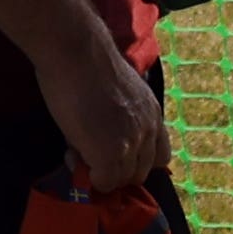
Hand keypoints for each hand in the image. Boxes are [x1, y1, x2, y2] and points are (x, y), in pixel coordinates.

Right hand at [47, 40, 173, 200]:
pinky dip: (88, 177)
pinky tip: (72, 154)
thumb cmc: (88, 61)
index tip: (112, 154)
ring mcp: (131, 144)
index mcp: (153, 114)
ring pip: (121, 180)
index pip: (160, 157)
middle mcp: (148, 130)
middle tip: (88, 152)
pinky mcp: (109, 154)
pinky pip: (103, 182)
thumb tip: (102, 139)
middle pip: (140, 173)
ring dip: (99, 172)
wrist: (76, 51)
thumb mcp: (119, 92)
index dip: (134, 161)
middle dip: (115, 170)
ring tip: (77, 150)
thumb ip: (121, 117)